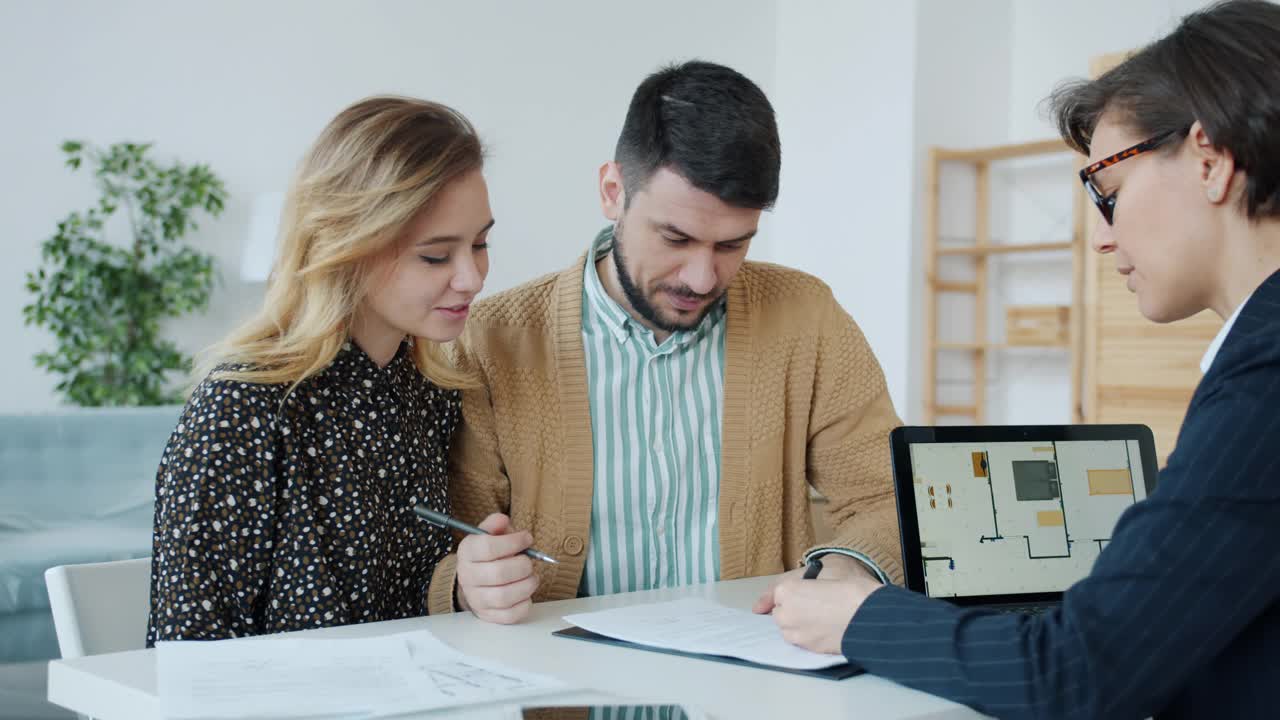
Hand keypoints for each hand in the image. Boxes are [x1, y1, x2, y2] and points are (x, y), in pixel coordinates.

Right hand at [454, 513, 538, 623]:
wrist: (477, 580)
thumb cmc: (489, 555)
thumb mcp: (490, 534)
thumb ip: (496, 525)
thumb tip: (502, 520)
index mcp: (467, 552)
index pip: (488, 547)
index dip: (513, 542)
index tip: (527, 538)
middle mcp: (467, 576)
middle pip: (498, 573)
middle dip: (523, 565)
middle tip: (529, 562)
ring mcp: (476, 598)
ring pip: (504, 596)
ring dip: (526, 585)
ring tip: (531, 577)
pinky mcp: (488, 615)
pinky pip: (510, 615)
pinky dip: (525, 604)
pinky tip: (526, 593)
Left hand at [764, 575, 882, 654]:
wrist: (870, 616)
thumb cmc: (852, 591)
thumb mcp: (825, 573)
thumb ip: (798, 584)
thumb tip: (762, 605)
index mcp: (788, 589)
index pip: (776, 594)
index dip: (793, 594)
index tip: (803, 595)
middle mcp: (785, 612)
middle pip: (780, 613)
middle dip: (793, 610)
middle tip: (817, 606)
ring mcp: (795, 632)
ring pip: (788, 630)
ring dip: (798, 625)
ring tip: (822, 619)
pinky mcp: (806, 648)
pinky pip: (800, 642)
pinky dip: (808, 637)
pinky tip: (825, 630)